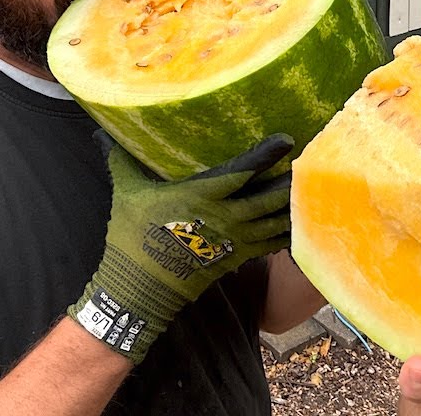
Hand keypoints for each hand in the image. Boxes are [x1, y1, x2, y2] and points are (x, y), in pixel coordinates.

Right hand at [68, 133, 293, 364]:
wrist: (139, 288)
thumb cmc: (132, 237)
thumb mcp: (126, 194)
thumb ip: (122, 160)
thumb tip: (102, 132)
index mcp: (200, 196)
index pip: (241, 172)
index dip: (266, 155)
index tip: (287, 139)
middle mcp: (224, 217)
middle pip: (269, 196)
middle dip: (292, 180)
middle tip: (316, 160)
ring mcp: (235, 239)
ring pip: (276, 220)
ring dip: (296, 204)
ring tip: (318, 185)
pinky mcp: (238, 256)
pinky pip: (273, 242)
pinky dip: (290, 231)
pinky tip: (306, 220)